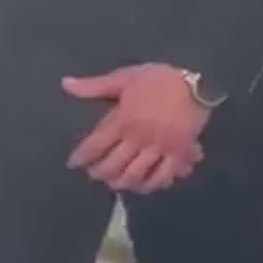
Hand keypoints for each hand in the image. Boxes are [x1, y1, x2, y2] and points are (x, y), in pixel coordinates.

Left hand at [63, 65, 209, 194]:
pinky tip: (145, 184)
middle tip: (95, 174)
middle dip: (99, 173)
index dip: (81, 157)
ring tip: (117, 181)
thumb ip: (95, 85)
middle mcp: (139, 137)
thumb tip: (65, 84)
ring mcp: (160, 147)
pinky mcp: (179, 153)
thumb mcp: (126, 77)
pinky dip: (152, 184)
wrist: (198, 83)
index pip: (94, 145)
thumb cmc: (160, 79)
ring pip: (135, 175)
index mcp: (124, 119)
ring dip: (122, 183)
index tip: (74, 163)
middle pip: (112, 166)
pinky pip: (163, 175)